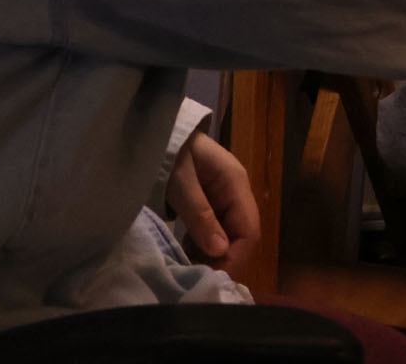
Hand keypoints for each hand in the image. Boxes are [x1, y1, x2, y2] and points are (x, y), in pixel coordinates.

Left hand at [168, 131, 261, 275]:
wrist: (155, 129)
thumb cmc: (170, 152)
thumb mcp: (182, 184)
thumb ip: (201, 216)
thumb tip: (220, 251)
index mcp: (236, 183)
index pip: (249, 230)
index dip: (235, 256)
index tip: (213, 275)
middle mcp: (235, 192)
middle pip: (241, 235)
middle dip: (223, 259)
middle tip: (199, 276)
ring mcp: (223, 196)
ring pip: (228, 235)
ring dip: (213, 254)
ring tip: (192, 268)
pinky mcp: (209, 201)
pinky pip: (214, 229)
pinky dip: (203, 244)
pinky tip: (189, 254)